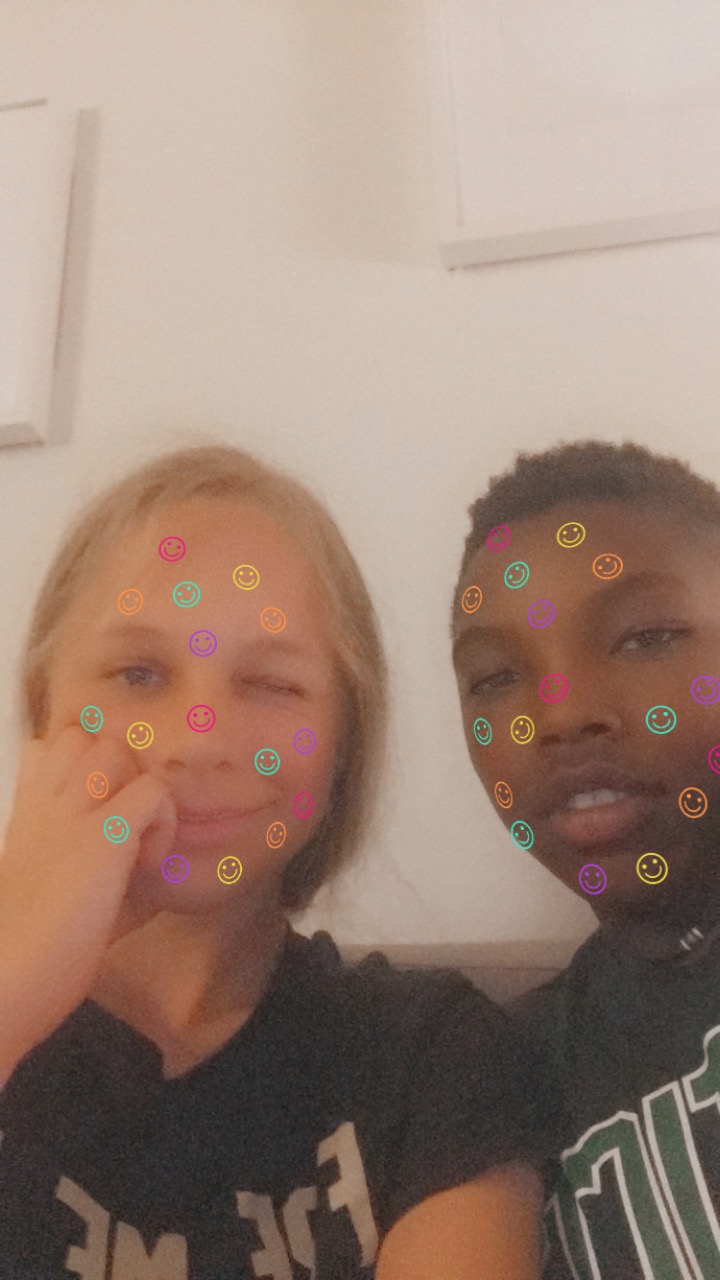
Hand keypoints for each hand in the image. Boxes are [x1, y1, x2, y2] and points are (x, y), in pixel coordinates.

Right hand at [0, 726, 176, 1076]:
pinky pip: (153, 793)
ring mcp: (72, 814)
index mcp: (26, 816)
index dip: (82, 770)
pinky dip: (163, 823)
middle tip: (124, 824)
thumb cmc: (28, 957)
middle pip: (83, 736)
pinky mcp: (102, 836)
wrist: (4, 983)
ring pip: (114, 748)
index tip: (98, 815)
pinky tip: (147, 864)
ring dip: (136, 786)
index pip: (46, 748)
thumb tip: (156, 880)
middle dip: (115, 771)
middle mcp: (44, 804)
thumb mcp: (63, 904)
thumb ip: (105, 880)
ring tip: (135, 837)